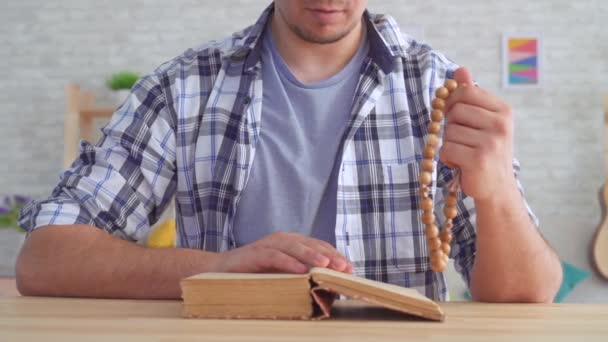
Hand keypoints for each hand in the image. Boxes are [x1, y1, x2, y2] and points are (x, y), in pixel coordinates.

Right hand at [213, 232, 352, 273]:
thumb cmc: (255, 274)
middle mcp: (283, 240)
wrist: (220, 271)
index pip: (319, 247)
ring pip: (295, 247)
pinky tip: (300, 271)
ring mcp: (268, 244)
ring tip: (326, 264)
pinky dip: (288, 262)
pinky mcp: (255, 253)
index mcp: (293, 243)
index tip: (350, 269)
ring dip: (312, 255)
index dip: (335, 256)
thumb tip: (329, 287)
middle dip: (329, 255)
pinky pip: (274, 256)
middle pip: (311, 244)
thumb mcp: (283, 275)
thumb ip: (302, 276)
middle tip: (344, 267)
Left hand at [440, 67, 516, 200]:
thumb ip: (471, 95)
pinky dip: (447, 158)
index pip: (466, 91)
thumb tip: (460, 69)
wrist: (497, 188)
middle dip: (450, 125)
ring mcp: (491, 142)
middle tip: (462, 139)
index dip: (452, 102)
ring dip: (449, 144)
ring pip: (449, 131)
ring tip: (464, 153)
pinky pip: (447, 149)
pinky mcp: (478, 159)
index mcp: (503, 110)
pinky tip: (460, 164)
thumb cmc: (486, 151)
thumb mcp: (482, 121)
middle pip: (455, 110)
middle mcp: (501, 124)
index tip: (454, 115)